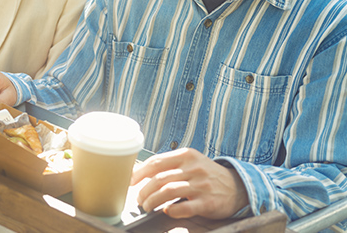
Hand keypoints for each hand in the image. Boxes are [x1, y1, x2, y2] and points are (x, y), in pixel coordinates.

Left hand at [130, 148, 248, 218]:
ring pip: (169, 191)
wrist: (238, 187)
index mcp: (186, 155)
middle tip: (139, 199)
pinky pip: (185, 207)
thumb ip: (168, 165)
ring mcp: (202, 185)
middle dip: (144, 191)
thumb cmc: (206, 174)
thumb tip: (138, 171)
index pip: (156, 162)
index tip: (129, 181)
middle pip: (159, 179)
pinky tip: (167, 211)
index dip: (139, 173)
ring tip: (147, 206)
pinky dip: (172, 210)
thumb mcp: (189, 162)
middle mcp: (193, 168)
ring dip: (153, 201)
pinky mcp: (209, 202)